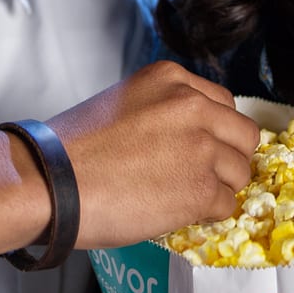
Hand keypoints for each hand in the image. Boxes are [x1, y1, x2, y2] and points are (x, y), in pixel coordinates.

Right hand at [47, 62, 258, 248]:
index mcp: (172, 78)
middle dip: (227, 157)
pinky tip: (176, 211)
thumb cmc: (73, 148)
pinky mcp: (201, 188)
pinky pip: (226, 204)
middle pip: (242, 134)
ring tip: (180, 195)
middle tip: (200, 175)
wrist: (50, 182)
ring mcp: (201, 146)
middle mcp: (193, 105)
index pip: (223, 103)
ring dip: (217, 187)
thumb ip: (163, 108)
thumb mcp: (123, 102)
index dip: (214, 131)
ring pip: (239, 171)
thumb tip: (191, 135)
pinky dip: (206, 214)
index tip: (199, 147)